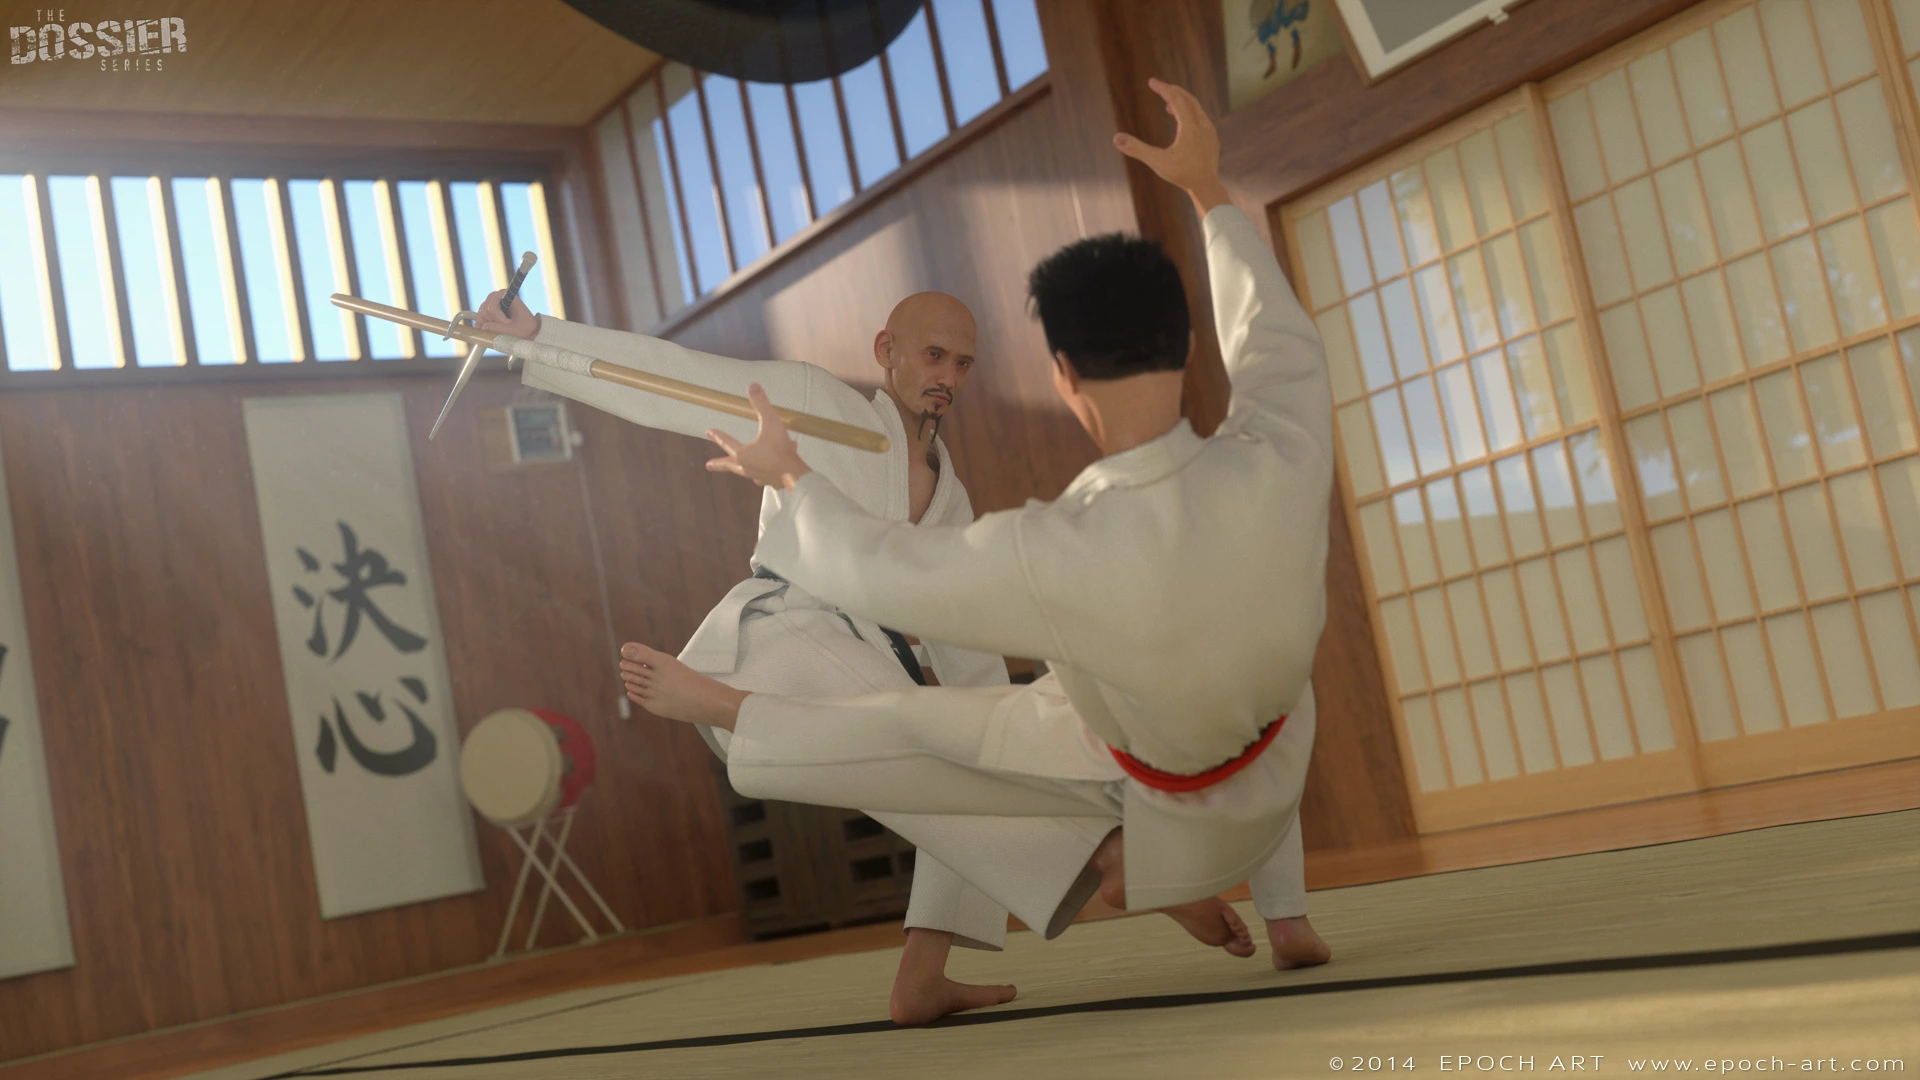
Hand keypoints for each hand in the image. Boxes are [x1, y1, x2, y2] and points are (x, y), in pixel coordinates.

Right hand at [472, 290, 538, 337]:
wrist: (529, 329)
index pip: (492, 307)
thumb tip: (483, 327)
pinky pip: (480, 319)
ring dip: (489, 324)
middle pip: (484, 310)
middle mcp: (495, 297)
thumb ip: (498, 328)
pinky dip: (484, 326)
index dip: (499, 319)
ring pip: (481, 315)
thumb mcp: (513, 329)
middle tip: (505, 326)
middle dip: (493, 321)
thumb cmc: (524, 327)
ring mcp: (490, 304)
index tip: (509, 323)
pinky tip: (492, 330)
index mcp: (504, 294)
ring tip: (502, 328)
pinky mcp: (488, 312)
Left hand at [705, 383, 813, 488]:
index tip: (709, 432)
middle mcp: (748, 468)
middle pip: (730, 465)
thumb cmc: (780, 451)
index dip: (718, 436)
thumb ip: (761, 404)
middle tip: (710, 465)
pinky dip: (765, 470)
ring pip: (746, 472)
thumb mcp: (770, 422)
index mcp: (742, 455)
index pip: (727, 442)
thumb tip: (753, 387)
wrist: (795, 475)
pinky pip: (765, 475)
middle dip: (720, 464)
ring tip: (742, 466)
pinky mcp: (772, 481)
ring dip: (743, 468)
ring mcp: (759, 476)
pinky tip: (771, 467)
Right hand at [1113, 78, 1230, 214]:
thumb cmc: (1182, 174)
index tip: (1151, 81)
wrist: (1206, 187)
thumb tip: (1115, 138)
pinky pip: (1201, 118)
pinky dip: (1190, 113)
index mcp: (1189, 126)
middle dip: (1172, 90)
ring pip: (1196, 108)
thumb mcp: (1156, 161)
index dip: (1163, 89)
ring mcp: (1209, 131)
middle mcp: (1202, 124)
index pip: (1175, 99)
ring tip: (1168, 105)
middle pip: (1187, 99)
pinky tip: (1183, 122)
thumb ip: (1136, 149)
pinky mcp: (1212, 139)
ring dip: (1181, 102)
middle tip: (1159, 86)